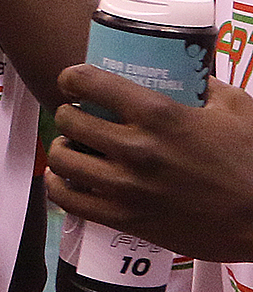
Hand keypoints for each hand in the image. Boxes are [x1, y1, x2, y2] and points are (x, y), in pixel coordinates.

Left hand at [48, 70, 252, 261]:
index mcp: (160, 115)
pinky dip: (57, 184)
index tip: (73, 81)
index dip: (73, 77)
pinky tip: (64, 178)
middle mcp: (136, 148)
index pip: (91, 82)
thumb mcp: (238, 109)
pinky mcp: (124, 219)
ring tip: (73, 146)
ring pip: (61, 159)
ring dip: (62, 148)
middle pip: (69, 120)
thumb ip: (208, 87)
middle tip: (79, 116)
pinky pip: (68, 199)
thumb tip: (189, 72)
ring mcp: (126, 186)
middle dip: (69, 113)